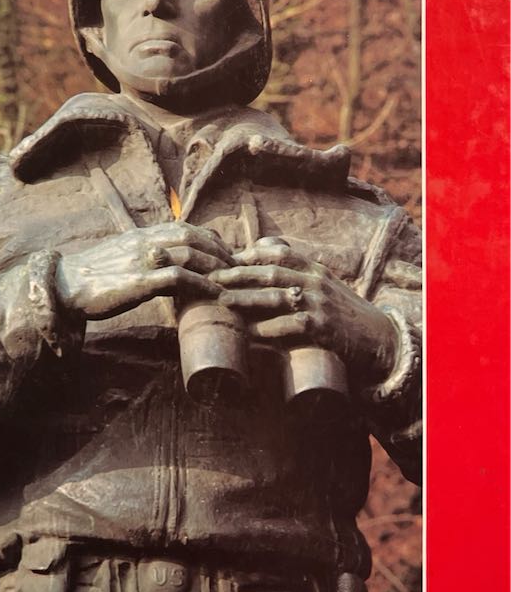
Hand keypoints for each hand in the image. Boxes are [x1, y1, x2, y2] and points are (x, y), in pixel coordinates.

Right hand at [55, 222, 232, 320]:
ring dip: (216, 267)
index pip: (185, 227)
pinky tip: (214, 294)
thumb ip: (142, 253)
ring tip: (232, 281)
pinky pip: (178, 278)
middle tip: (237, 268)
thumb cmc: (90, 276)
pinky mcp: (139, 282)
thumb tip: (160, 259)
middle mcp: (145, 241)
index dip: (210, 239)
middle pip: (194, 237)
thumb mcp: (120, 256)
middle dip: (220, 252)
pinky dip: (201, 284)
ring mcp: (142, 260)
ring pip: (190, 253)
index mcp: (142, 235)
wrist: (61, 286)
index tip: (225, 253)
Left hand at [209, 237, 396, 382]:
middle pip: (270, 271)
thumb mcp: (326, 287)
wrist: (380, 339)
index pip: (278, 252)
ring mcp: (320, 303)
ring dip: (245, 299)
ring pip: (275, 296)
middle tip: (211, 277)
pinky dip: (267, 330)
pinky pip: (290, 325)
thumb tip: (265, 270)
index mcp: (314, 269)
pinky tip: (249, 334)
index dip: (249, 254)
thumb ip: (300, 276)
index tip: (224, 258)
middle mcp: (316, 281)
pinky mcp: (324, 327)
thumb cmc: (346, 315)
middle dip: (238, 274)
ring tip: (221, 302)